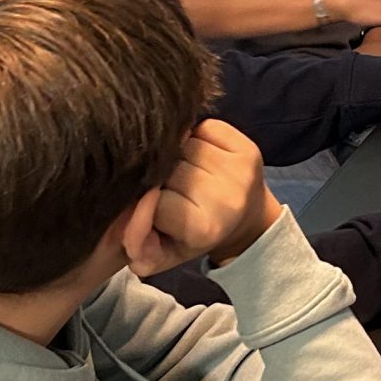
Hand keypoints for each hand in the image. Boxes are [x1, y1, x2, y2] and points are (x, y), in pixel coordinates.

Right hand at [122, 119, 279, 274]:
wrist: (244, 218)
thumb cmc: (192, 235)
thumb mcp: (160, 252)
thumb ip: (136, 238)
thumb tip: (131, 205)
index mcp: (203, 228)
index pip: (152, 200)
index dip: (146, 202)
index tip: (157, 211)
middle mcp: (227, 199)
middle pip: (167, 167)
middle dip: (161, 176)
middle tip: (173, 191)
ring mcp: (241, 171)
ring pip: (183, 144)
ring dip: (177, 155)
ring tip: (186, 173)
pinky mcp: (249, 149)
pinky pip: (205, 127)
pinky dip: (197, 137)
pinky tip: (202, 157)